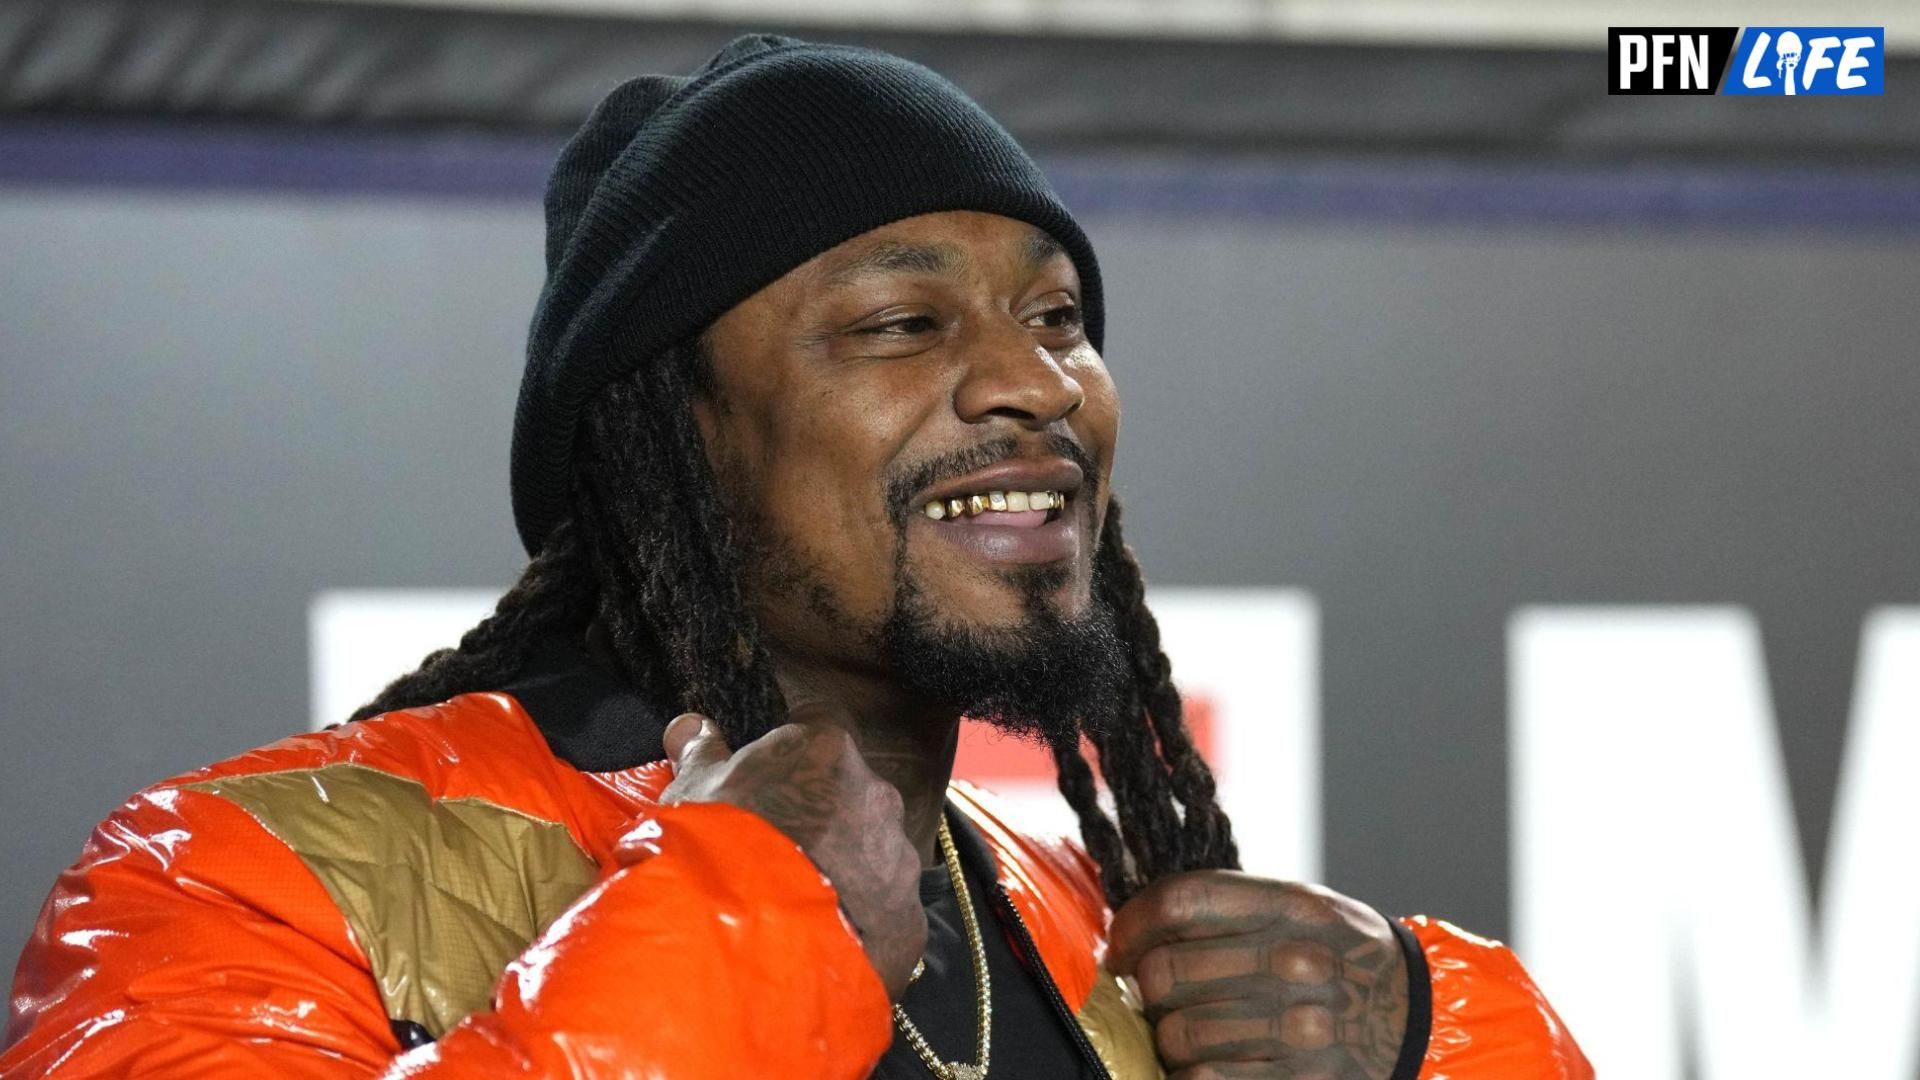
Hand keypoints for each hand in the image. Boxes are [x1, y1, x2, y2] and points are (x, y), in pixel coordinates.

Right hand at [660, 707, 926, 998]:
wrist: (750, 941)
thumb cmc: (718, 850)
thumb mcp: (693, 793)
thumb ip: (700, 753)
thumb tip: (689, 726)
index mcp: (828, 749)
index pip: (816, 742)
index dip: (788, 769)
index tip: (765, 795)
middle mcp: (877, 795)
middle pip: (851, 800)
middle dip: (822, 822)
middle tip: (780, 852)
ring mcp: (898, 858)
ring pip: (874, 858)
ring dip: (845, 873)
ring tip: (797, 903)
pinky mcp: (908, 917)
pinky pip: (887, 914)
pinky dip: (860, 924)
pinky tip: (823, 939)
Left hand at [1108, 871, 1409, 1079]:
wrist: (1419, 1017)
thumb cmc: (1341, 956)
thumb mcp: (1303, 909)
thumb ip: (1230, 909)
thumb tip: (1135, 926)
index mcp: (1294, 907)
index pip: (1179, 902)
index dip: (1131, 924)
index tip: (1121, 944)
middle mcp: (1296, 963)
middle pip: (1164, 971)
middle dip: (1144, 987)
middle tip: (1154, 994)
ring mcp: (1298, 1030)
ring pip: (1174, 1034)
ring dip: (1166, 1037)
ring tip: (1188, 1031)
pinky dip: (1189, 1075)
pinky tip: (1205, 1064)